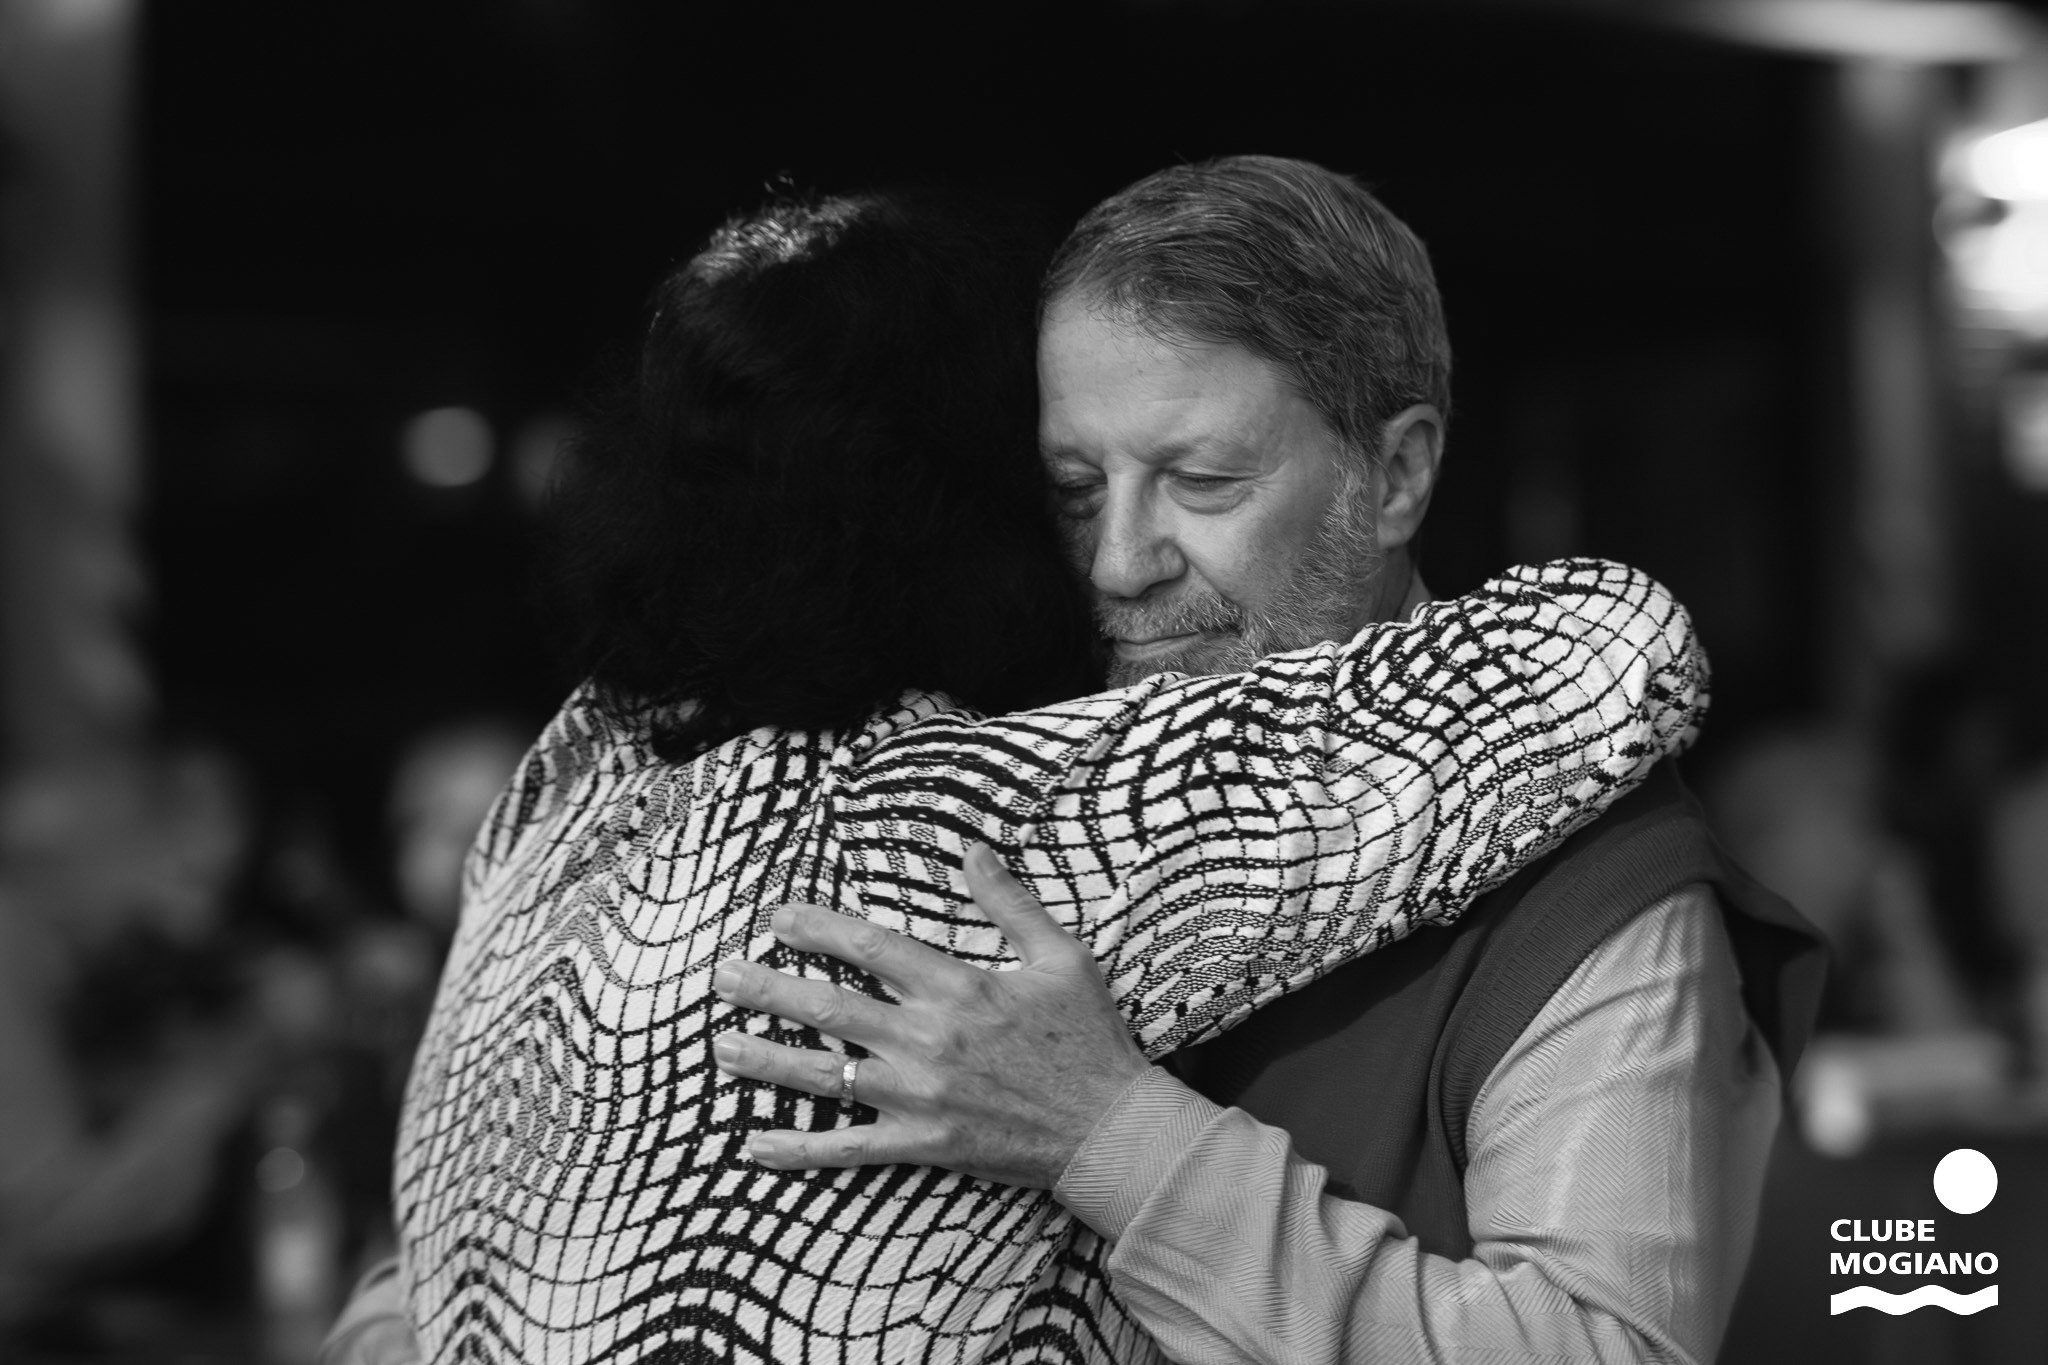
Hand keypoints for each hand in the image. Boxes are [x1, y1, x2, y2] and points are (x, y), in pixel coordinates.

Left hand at [711, 843, 1149, 1188]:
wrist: (1109, 1128)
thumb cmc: (1088, 1039)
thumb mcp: (1061, 957)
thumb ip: (1011, 903)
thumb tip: (972, 849)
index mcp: (957, 988)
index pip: (871, 948)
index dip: (818, 929)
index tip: (778, 917)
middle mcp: (927, 1040)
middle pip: (830, 1008)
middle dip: (769, 989)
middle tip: (722, 977)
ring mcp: (920, 1097)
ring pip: (826, 1076)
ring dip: (768, 1060)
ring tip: (720, 1047)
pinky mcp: (923, 1145)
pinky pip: (848, 1149)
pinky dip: (799, 1149)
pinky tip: (756, 1144)